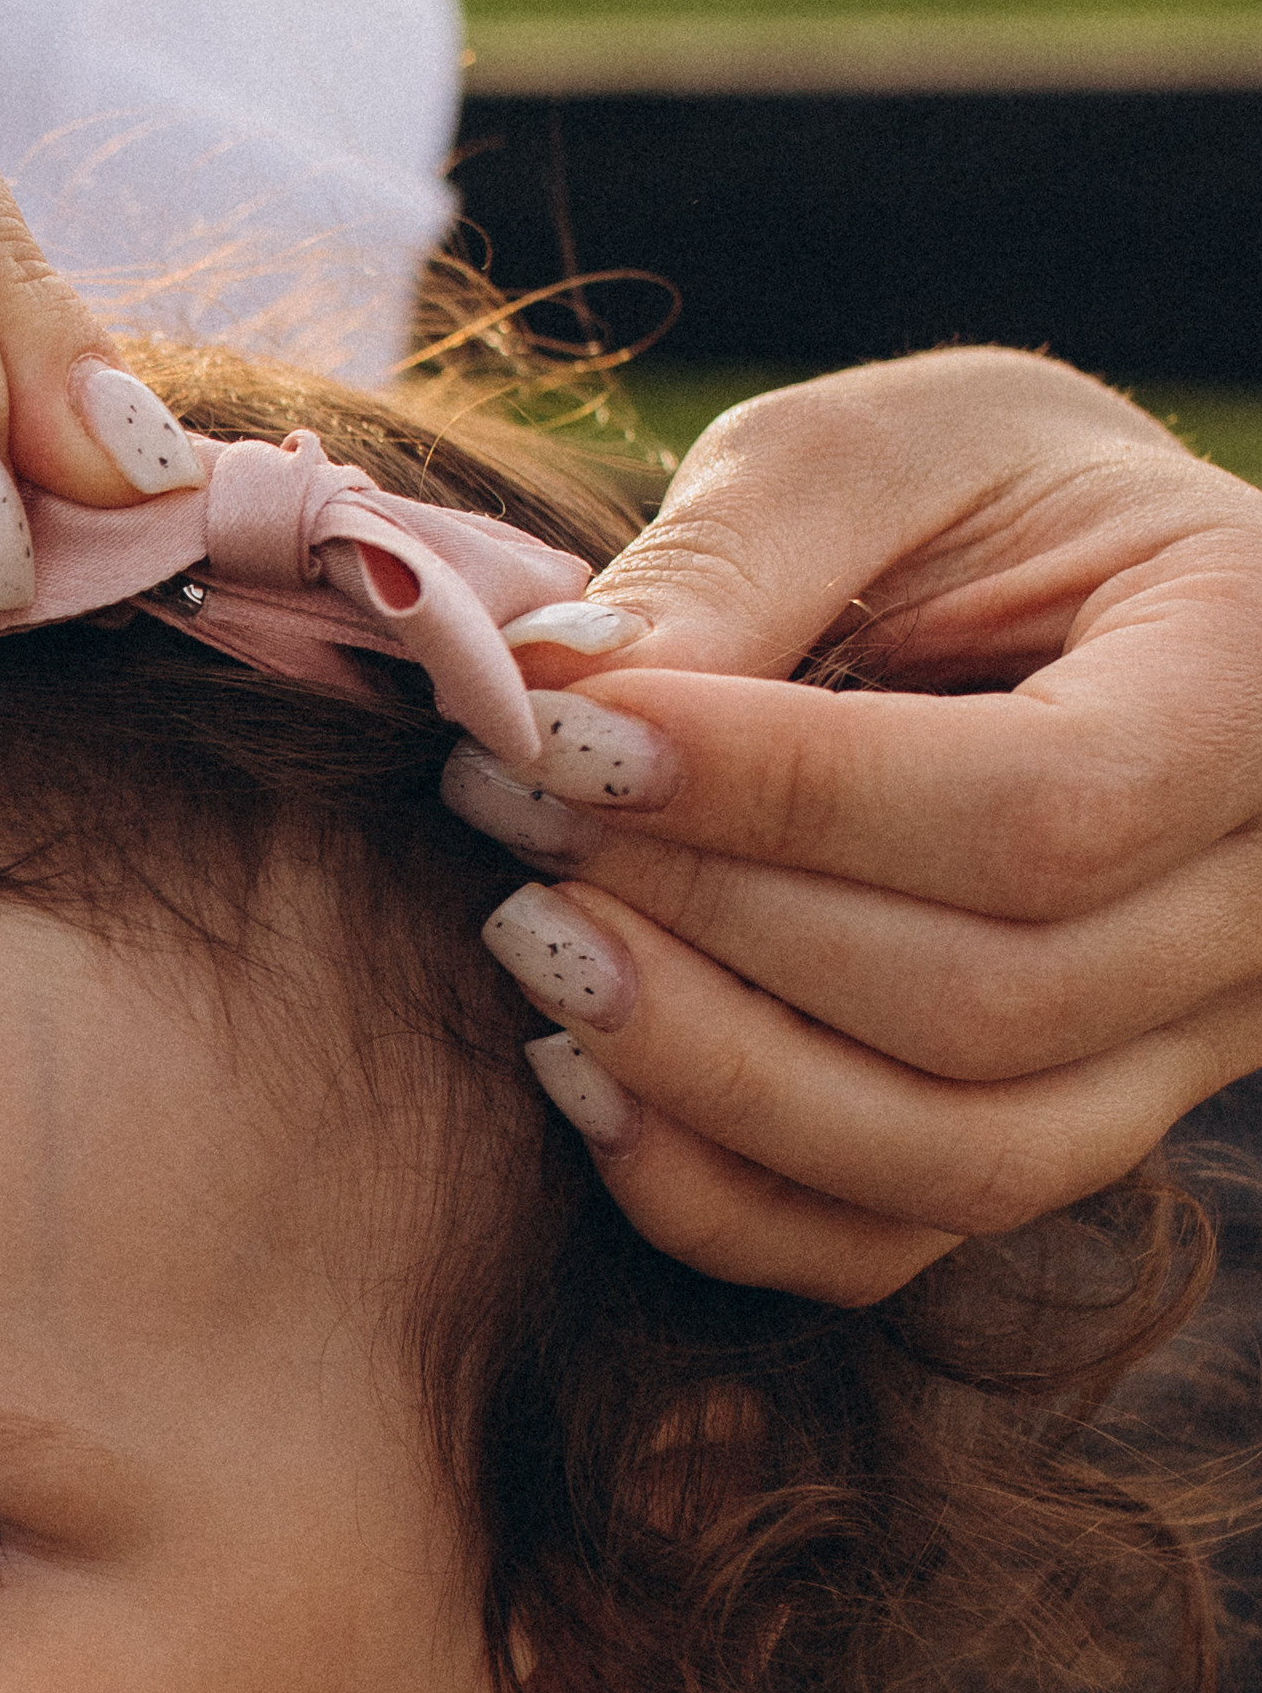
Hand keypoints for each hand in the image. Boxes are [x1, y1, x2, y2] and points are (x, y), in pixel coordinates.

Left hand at [468, 349, 1261, 1299]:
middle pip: (995, 1005)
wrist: (1063, 618)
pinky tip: (577, 1075)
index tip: (563, 734)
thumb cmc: (978, 505)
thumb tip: (557, 696)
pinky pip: (894, 1244)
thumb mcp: (877, 449)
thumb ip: (736, 554)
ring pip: (958, 1157)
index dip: (786, 798)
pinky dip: (715, 1195)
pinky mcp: (1057, 1146)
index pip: (1046, 807)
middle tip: (510, 816)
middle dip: (714, 925)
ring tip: (530, 943)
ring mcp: (1182, 1056)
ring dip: (703, 1075)